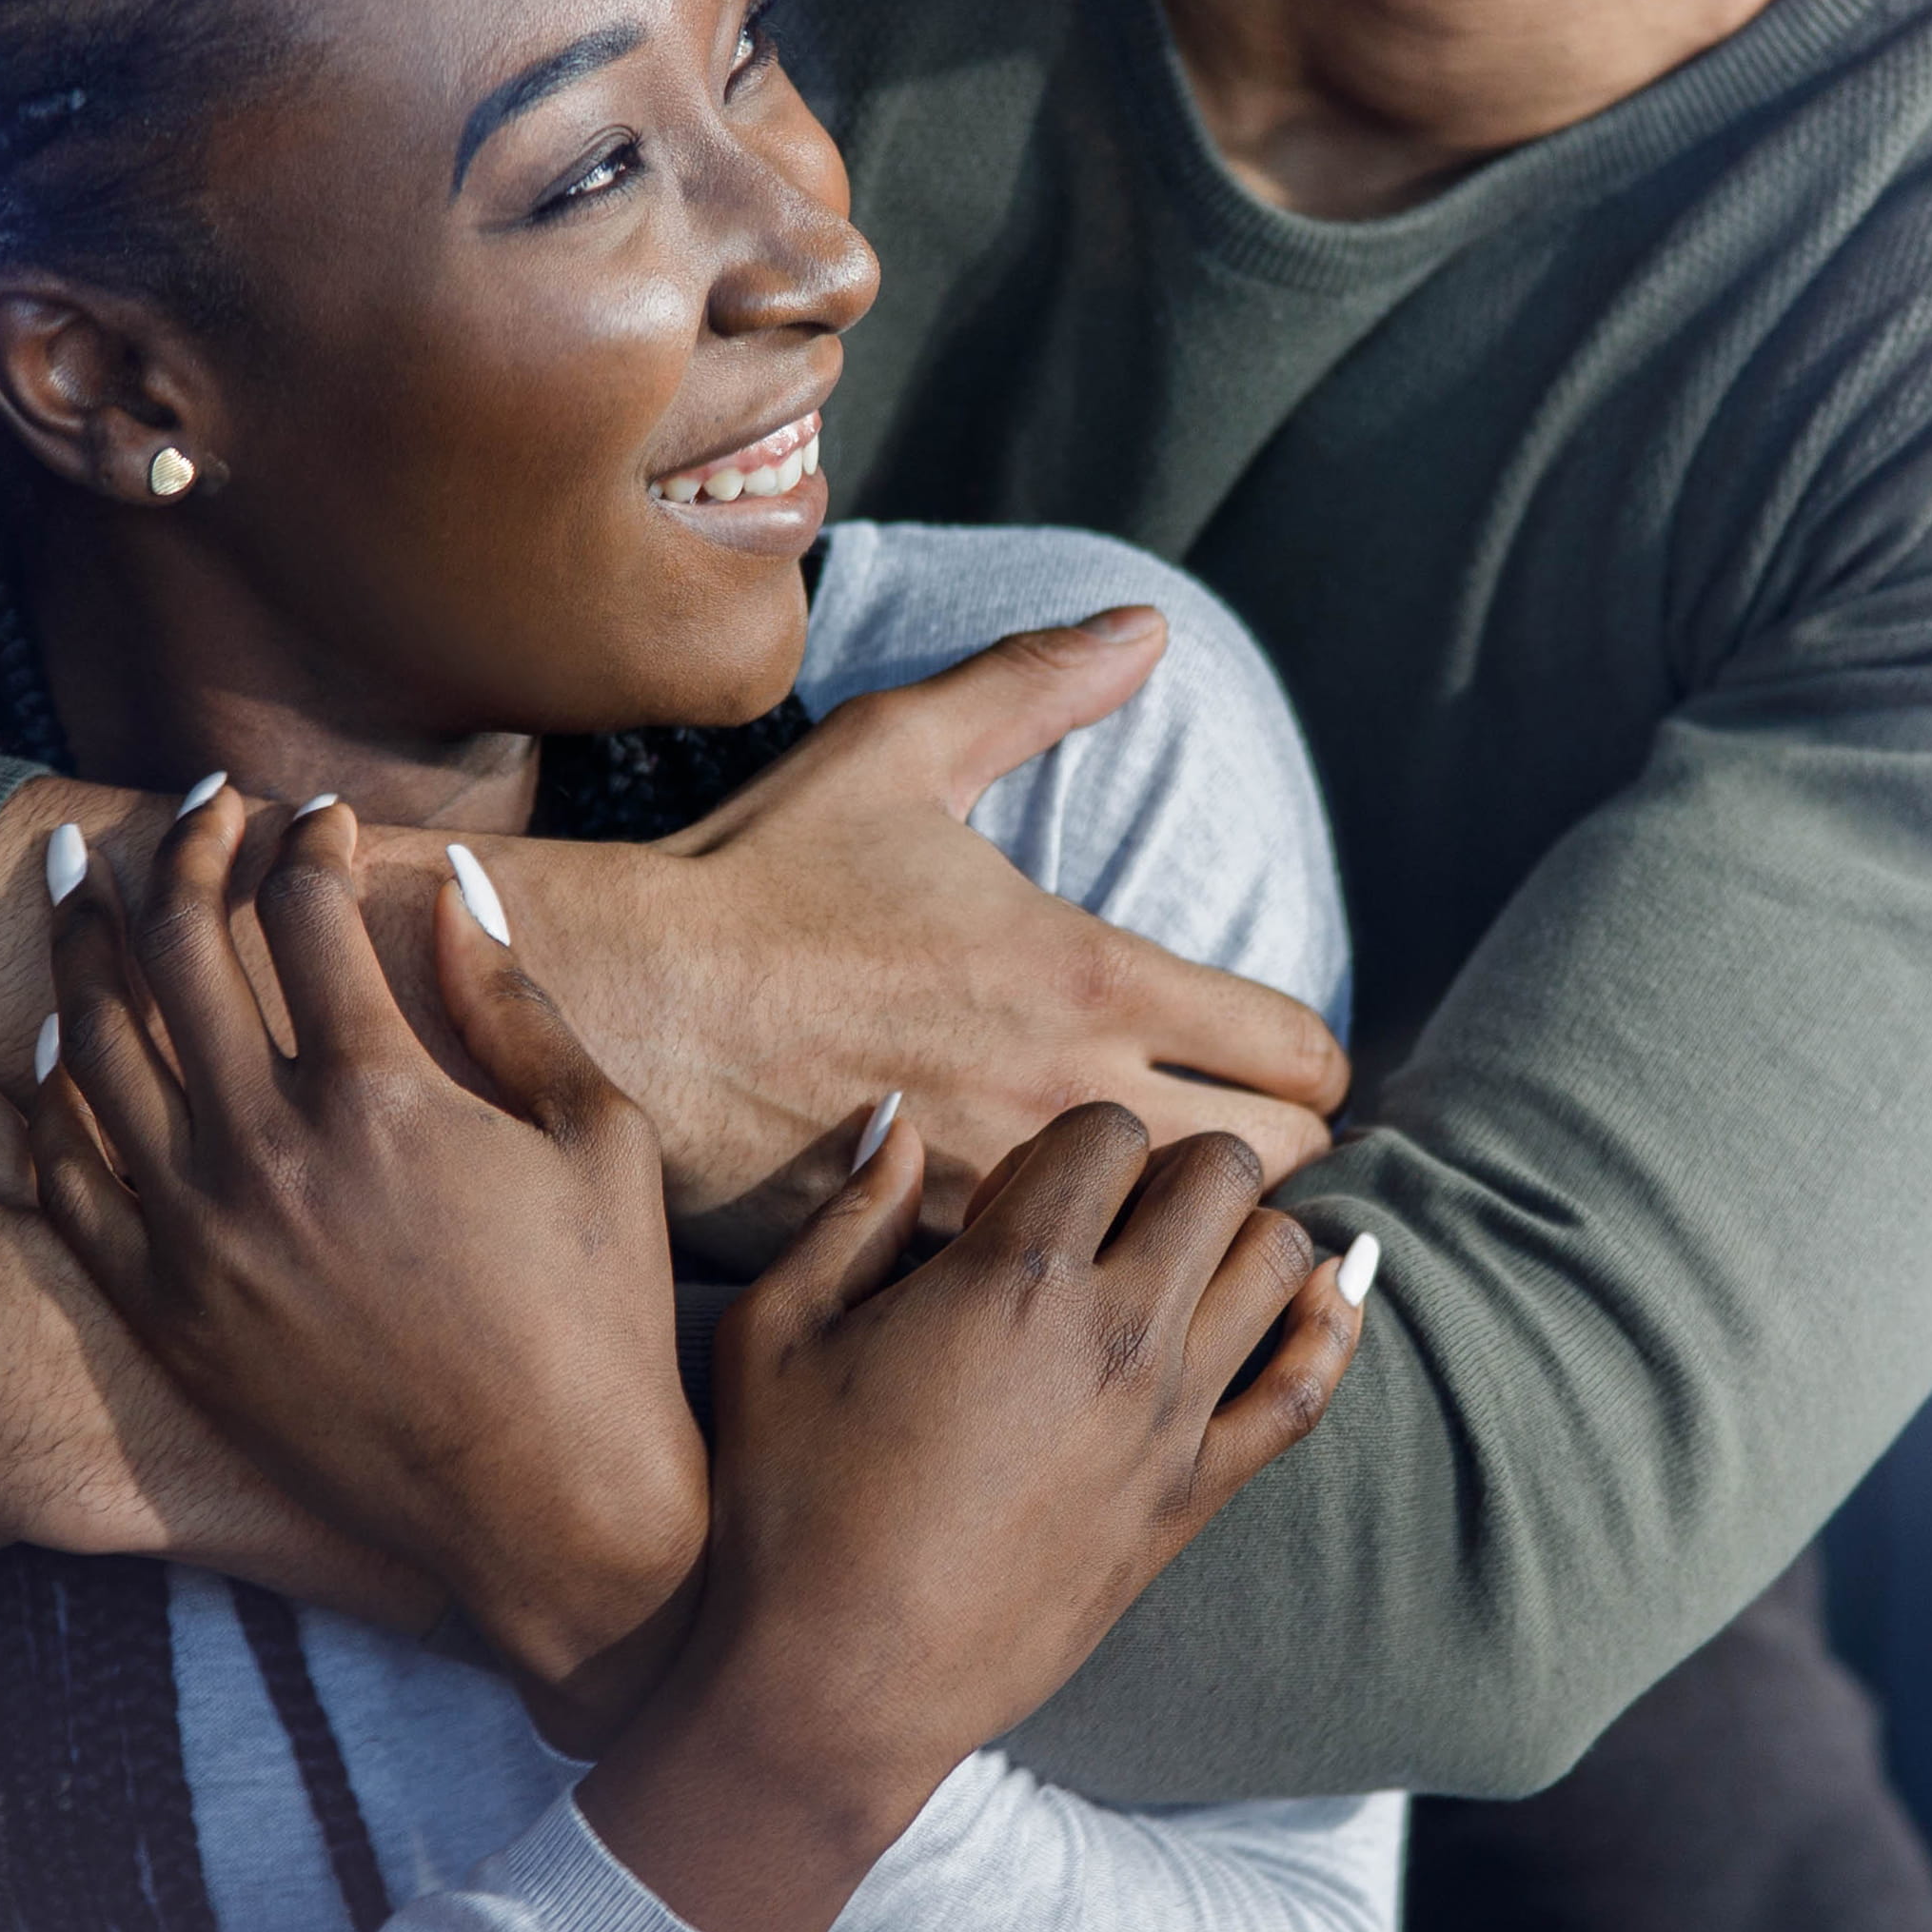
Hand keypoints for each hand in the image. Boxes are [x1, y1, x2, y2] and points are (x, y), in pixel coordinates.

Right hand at [0, 613, 1353, 1266]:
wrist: (620, 1010)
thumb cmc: (758, 882)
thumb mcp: (900, 753)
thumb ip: (1036, 687)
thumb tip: (1144, 627)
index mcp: (1092, 978)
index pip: (1302, 1056)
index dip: (1312, 1060)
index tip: (1282, 1060)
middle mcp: (1071, 1100)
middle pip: (1274, 1174)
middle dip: (1272, 1157)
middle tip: (1229, 1138)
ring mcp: (1003, 1199)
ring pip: (1180, 1260)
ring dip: (1185, 1236)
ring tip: (1155, 1211)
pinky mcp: (932, 1265)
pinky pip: (1059, 1304)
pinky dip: (1080, 1293)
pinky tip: (1058, 1272)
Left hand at [24, 788, 703, 1691]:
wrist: (546, 1514)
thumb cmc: (602, 1325)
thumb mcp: (599, 1142)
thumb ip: (513, 1005)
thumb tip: (453, 886)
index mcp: (384, 1097)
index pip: (302, 907)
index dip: (308, 838)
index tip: (321, 819)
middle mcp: (267, 1153)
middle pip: (179, 945)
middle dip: (187, 847)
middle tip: (201, 808)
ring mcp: (197, 1235)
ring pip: (95, 1043)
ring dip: (91, 940)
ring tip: (95, 879)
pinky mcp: (162, 1311)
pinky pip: (70, 1172)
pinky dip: (56, 1088)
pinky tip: (65, 1037)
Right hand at [572, 1097, 1374, 1931]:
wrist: (840, 1683)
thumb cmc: (787, 1507)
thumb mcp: (775, 1334)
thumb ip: (847, 1213)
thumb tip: (899, 1121)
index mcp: (1012, 1278)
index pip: (1107, 1131)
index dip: (1070, 1141)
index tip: (1025, 1195)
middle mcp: (1116, 1334)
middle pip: (1221, 1173)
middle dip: (1172, 1165)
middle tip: (1112, 1215)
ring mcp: (1170, 1420)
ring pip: (1280, 1260)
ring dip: (1244, 1233)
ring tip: (1185, 1257)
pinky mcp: (1194, 1498)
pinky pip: (1306, 1390)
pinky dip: (1328, 1328)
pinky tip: (1322, 1298)